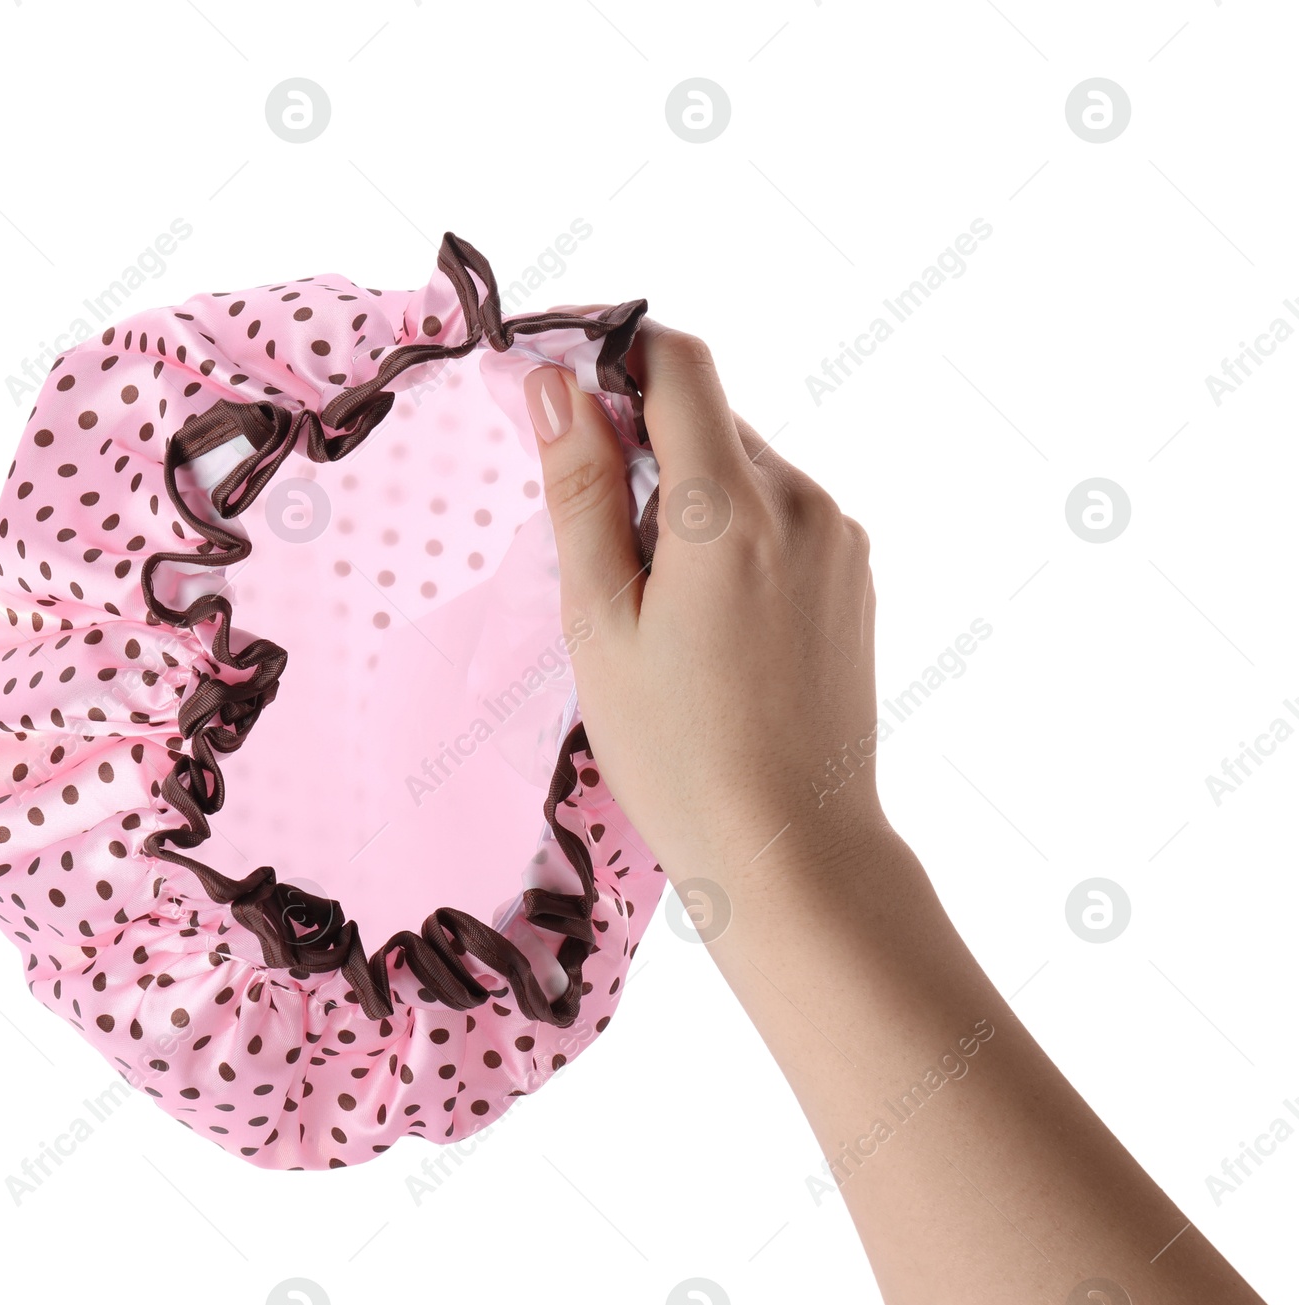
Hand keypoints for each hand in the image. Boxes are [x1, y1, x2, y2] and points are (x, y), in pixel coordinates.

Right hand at [522, 318, 887, 896]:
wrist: (794, 851)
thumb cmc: (679, 755)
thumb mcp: (600, 624)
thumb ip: (579, 493)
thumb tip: (553, 385)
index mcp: (735, 512)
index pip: (679, 363)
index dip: (611, 350)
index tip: (559, 382)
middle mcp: (805, 504)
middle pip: (708, 417)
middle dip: (639, 442)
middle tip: (589, 532)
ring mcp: (840, 539)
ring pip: (744, 466)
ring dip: (686, 492)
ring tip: (651, 598)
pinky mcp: (854, 573)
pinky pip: (780, 513)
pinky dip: (730, 529)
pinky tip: (705, 616)